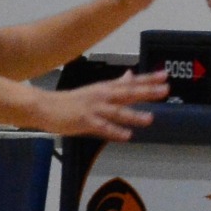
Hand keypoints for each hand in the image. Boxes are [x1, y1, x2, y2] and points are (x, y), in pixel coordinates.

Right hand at [34, 71, 167, 140]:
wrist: (46, 106)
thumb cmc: (72, 100)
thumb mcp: (96, 89)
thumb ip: (116, 84)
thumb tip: (131, 74)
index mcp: (106, 88)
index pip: (131, 82)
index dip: (148, 79)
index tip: (164, 76)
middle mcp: (102, 95)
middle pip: (128, 93)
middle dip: (146, 91)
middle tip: (164, 90)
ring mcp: (94, 108)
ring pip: (117, 111)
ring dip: (134, 114)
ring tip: (150, 118)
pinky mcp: (85, 121)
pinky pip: (103, 127)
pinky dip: (115, 131)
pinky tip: (127, 136)